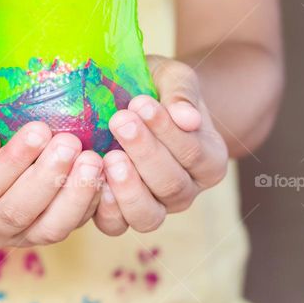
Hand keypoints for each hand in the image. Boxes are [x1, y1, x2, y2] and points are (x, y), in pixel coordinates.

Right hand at [0, 97, 102, 249]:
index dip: (13, 160)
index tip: (40, 130)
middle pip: (16, 213)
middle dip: (48, 178)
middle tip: (71, 143)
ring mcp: (14, 237)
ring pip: (49, 229)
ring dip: (75, 195)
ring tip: (93, 160)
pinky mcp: (43, 234)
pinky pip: (70, 226)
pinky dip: (90, 203)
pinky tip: (103, 175)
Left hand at [94, 56, 227, 234]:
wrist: (133, 102)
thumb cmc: (156, 88)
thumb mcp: (173, 77)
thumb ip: (182, 93)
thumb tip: (187, 118)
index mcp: (209, 160)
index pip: (193, 152)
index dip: (166, 130)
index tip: (140, 103)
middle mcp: (187, 190)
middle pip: (172, 185)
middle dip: (144, 152)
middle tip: (119, 121)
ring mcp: (155, 207)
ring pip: (148, 214)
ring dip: (127, 188)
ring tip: (109, 158)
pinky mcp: (122, 215)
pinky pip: (116, 225)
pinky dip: (105, 209)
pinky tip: (94, 182)